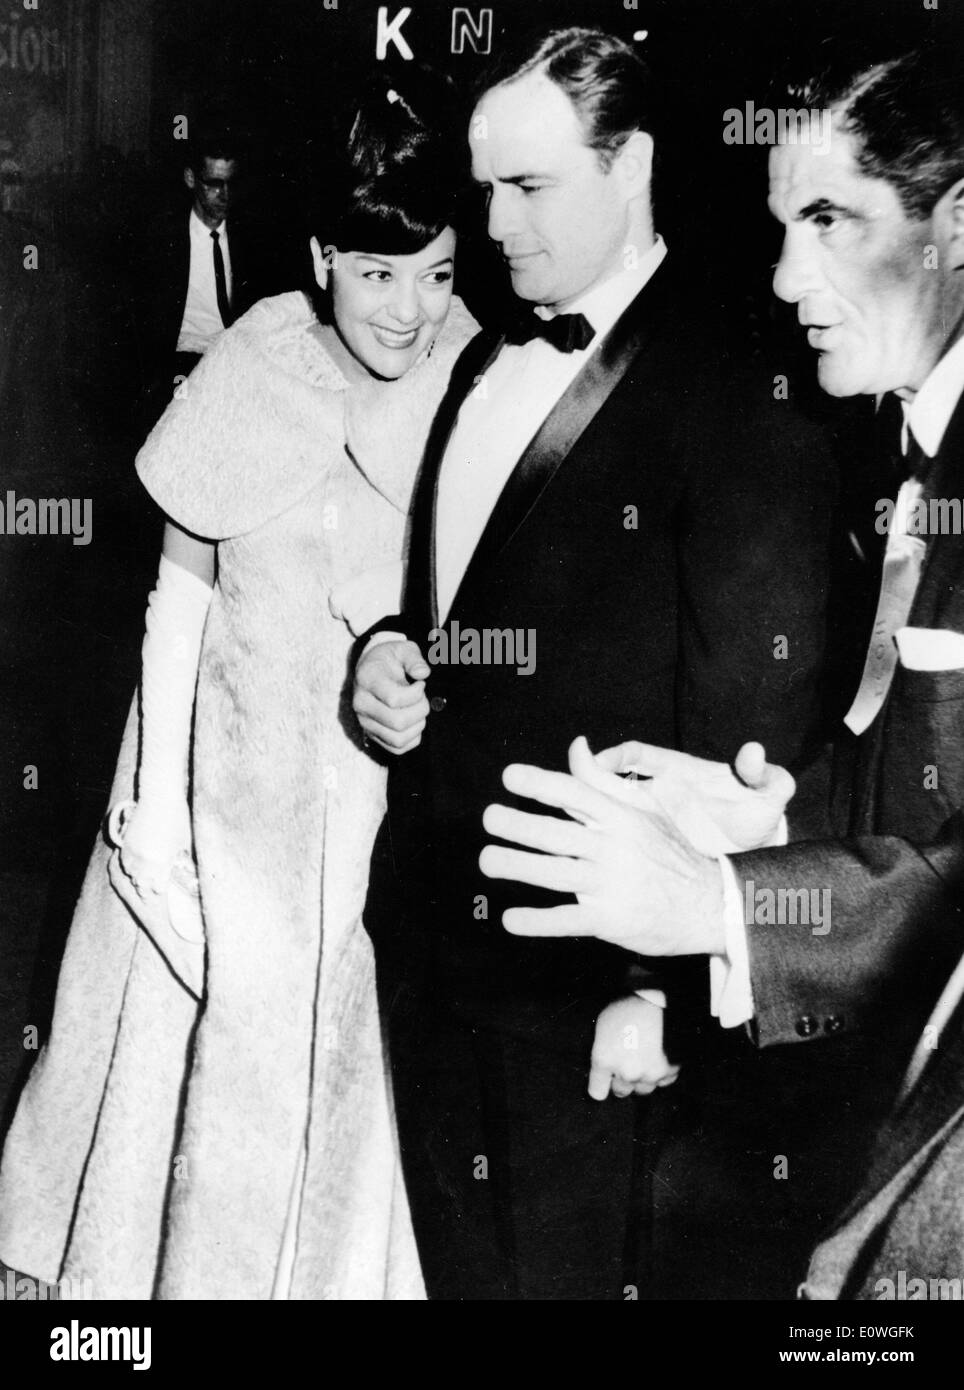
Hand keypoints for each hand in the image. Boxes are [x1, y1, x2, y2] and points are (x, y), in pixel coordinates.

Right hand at [111, 797, 191, 905]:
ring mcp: (134, 851)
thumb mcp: (184, 840)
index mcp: (163, 862)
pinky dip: (128, 866)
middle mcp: (147, 860)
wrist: (161, 797)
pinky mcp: (126, 842)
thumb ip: (183, 858)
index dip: (160, 890)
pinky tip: (133, 867)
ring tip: (140, 882)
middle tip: (150, 893)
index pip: (158, 887)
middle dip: (147, 889)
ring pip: (131, 874)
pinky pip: (123, 861)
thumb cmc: (177, 817)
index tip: (162, 892)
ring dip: (136, 878)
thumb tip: (186, 870)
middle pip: (142, 884)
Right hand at [353, 639, 430, 753]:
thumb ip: (414, 658)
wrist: (371, 669)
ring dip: (418, 725)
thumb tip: (423, 673)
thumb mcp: (403, 649)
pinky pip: (398, 748)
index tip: (420, 683)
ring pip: (398, 739)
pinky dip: (413, 737)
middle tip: (422, 697)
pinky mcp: (372, 735)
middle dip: (420, 710)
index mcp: (367, 679)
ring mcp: (365, 722)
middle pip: (398, 722)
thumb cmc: (390, 659)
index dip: (416, 693)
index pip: (394, 699)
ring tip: (418, 709)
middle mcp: (361, 704)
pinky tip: (414, 721)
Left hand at [479, 740, 724, 954]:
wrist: (711, 904)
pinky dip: (537, 921)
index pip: (575, 793)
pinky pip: (568, 920)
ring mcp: (612, 885)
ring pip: (555, 874)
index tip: (509, 776)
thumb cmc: (669, 850)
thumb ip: (602, 779)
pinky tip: (510, 919)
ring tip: (487, 861)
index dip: (540, 783)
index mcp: (620, 818)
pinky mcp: (611, 920)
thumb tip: (575, 745)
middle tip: (489, 818)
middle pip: (557, 833)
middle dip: (518, 825)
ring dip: (516, 866)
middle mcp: (614, 848)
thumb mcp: (644, 807)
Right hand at [574, 736, 794, 854]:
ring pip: (608, 812)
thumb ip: (766, 774)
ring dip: (583, 814)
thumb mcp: (768, 795)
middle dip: (583, 782)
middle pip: (611, 781)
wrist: (755, 849)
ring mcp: (652, 819)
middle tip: (559, 790)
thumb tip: (754, 751)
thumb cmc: (757, 814)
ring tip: (560, 825)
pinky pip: (621, 841)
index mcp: (679, 771)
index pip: (639, 754)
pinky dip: (602, 845)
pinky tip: (585, 859)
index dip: (617, 755)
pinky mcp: (653, 844)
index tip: (599, 761)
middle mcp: (657, 791)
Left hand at [589, 996, 679, 1099]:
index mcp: (605, 1060)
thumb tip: (604, 1068)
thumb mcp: (603, 1027)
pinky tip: (659, 1056)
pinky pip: (663, 1081)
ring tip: (643, 1058)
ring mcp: (649, 1074)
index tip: (604, 1081)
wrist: (658, 1000)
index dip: (600, 1085)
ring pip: (643, 1089)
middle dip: (622, 1080)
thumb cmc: (627, 1007)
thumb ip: (602, 1053)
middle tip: (626, 1062)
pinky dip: (661, 1073)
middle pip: (621, 1091)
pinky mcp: (669, 1072)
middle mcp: (626, 1072)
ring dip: (642, 1078)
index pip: (597, 1092)